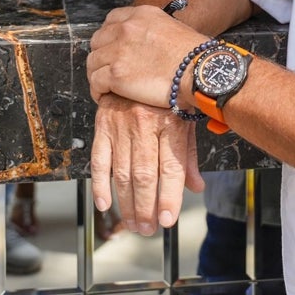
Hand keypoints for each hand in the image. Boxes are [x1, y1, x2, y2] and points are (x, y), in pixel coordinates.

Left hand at [86, 5, 202, 107]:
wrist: (199, 71)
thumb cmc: (195, 57)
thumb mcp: (174, 29)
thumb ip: (153, 32)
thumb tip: (148, 44)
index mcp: (141, 15)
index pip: (112, 20)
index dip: (109, 36)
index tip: (112, 48)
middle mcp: (126, 29)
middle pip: (98, 40)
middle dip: (101, 55)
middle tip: (107, 69)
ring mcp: (118, 51)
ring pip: (93, 62)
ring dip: (97, 74)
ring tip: (105, 86)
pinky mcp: (115, 74)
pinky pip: (95, 82)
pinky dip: (97, 91)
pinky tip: (104, 96)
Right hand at [90, 94, 204, 234]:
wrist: (137, 65)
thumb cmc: (165, 98)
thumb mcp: (184, 121)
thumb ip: (188, 156)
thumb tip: (195, 187)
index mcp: (170, 124)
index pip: (171, 168)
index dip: (169, 196)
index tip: (167, 220)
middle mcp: (145, 126)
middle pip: (145, 175)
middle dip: (146, 207)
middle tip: (148, 229)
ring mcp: (122, 126)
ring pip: (123, 173)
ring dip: (127, 204)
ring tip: (133, 224)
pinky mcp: (103, 126)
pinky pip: (100, 160)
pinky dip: (100, 185)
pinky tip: (105, 204)